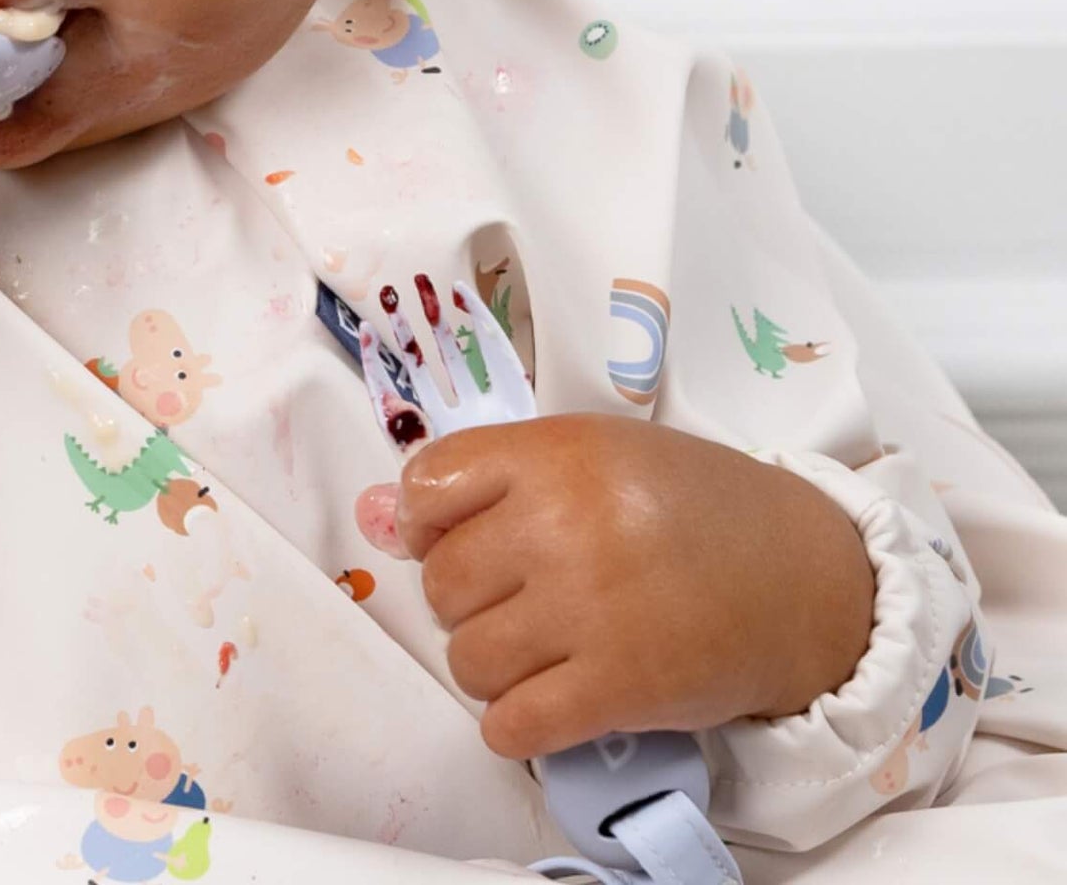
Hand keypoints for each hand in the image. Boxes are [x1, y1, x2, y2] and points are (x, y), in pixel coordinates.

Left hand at [395, 414, 876, 760]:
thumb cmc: (688, 504)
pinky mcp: (619, 688)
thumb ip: (489, 478)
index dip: (428, 520)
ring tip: (535, 649)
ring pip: (467, 657)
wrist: (800, 574)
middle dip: (465, 598)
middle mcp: (564, 525)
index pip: (427, 486)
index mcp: (556, 454)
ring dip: (489, 664)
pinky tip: (543, 702)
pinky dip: (514, 724)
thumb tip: (377, 517)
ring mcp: (590, 608)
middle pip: (442, 581)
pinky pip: (512, 725)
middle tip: (514, 597)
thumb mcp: (592, 457)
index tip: (455, 535)